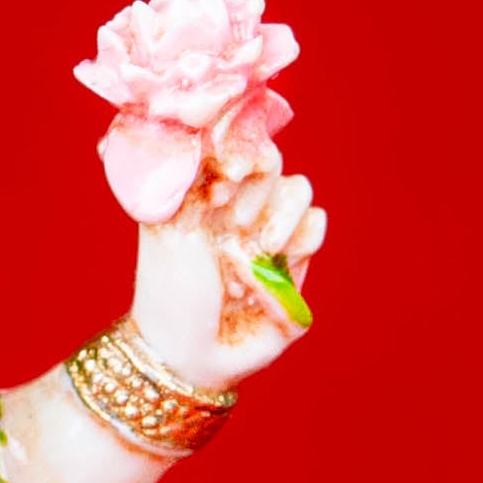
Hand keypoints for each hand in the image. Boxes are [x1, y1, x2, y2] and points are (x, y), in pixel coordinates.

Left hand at [130, 156, 326, 393]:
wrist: (189, 349)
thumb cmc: (168, 289)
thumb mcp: (166, 226)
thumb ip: (189, 177)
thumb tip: (207, 133)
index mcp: (209, 191)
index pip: (237, 146)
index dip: (239, 152)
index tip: (228, 175)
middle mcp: (242, 206)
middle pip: (273, 162)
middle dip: (256, 188)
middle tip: (234, 222)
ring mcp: (272, 233)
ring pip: (300, 190)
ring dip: (280, 214)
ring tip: (257, 248)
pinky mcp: (297, 263)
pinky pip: (316, 225)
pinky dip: (302, 236)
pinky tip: (277, 259)